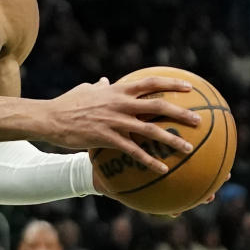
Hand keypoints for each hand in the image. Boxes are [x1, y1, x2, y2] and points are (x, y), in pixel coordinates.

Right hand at [44, 76, 200, 173]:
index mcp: (117, 90)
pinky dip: (150, 160)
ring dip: (172, 140)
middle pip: (157, 106)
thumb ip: (99, 87)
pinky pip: (133, 151)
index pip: (149, 82)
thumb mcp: (85, 90)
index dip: (171, 84)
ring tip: (189, 149)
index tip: (189, 88)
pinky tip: (162, 169)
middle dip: (181, 113)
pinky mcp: (107, 138)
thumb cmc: (67, 103)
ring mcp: (114, 121)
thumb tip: (105, 80)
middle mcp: (119, 103)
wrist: (50, 118)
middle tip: (199, 121)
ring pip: (150, 130)